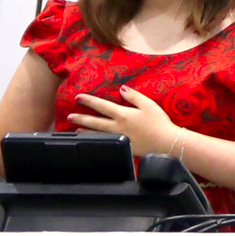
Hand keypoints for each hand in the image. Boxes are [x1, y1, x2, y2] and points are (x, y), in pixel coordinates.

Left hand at [69, 87, 185, 157]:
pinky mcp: (122, 146)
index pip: (101, 106)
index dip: (89, 101)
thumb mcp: (149, 105)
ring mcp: (118, 138)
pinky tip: (92, 141)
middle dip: (81, 118)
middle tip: (69, 115)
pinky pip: (104, 142)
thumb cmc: (159, 122)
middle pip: (94, 122)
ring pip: (96, 134)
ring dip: (84, 131)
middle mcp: (116, 127)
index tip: (78, 97)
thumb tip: (122, 89)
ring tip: (75, 129)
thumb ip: (134, 96)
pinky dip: (95, 141)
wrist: (165, 142)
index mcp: (122, 114)